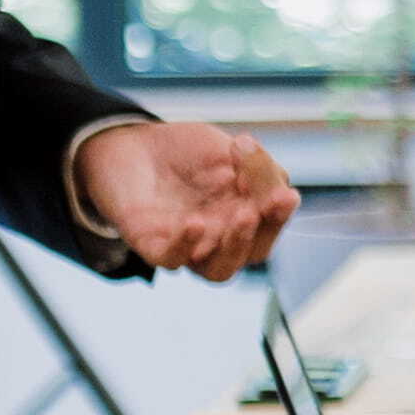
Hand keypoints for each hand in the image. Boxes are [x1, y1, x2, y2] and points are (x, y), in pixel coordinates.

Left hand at [75, 116, 295, 280]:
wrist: (130, 144)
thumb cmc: (184, 151)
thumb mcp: (226, 148)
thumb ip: (255, 168)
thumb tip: (280, 185)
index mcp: (243, 215)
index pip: (271, 226)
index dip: (281, 214)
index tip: (285, 193)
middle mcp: (219, 237)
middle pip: (252, 254)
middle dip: (266, 231)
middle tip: (267, 202)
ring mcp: (186, 245)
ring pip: (218, 271)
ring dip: (235, 247)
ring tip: (243, 216)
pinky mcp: (151, 244)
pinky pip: (170, 260)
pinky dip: (185, 246)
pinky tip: (194, 222)